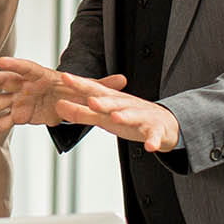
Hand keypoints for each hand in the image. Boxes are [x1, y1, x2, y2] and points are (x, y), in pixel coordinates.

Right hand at [0, 58, 127, 141]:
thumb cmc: (74, 90)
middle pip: (4, 81)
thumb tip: (123, 80)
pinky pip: (2, 124)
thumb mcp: (89, 90)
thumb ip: (102, 86)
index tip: (2, 61)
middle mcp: (26, 85)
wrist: (66, 101)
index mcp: (41, 76)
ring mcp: (18, 100)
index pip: (27, 68)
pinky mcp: (18, 115)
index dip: (16, 64)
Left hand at [52, 71, 179, 152]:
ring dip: (125, 116)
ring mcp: (143, 117)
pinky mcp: (156, 130)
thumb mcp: (103, 116)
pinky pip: (154, 136)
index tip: (64, 77)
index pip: (94, 90)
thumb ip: (81, 113)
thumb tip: (58, 107)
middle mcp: (127, 105)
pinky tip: (150, 147)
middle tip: (90, 100)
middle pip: (114, 102)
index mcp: (113, 100)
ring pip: (134, 115)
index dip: (80, 84)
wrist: (165, 124)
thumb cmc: (129, 118)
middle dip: (102, 101)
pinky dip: (153, 140)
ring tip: (116, 117)